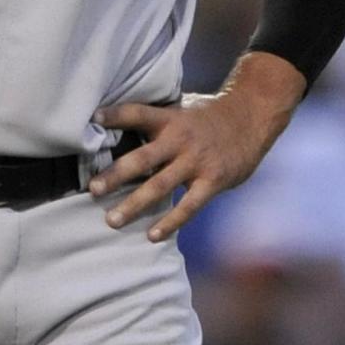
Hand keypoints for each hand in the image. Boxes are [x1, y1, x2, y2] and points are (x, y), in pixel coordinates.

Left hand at [89, 53, 304, 241]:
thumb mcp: (182, 110)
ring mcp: (196, 162)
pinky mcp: (213, 181)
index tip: (93, 119)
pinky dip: (170, 222)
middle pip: (142, 158)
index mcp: (170, 118)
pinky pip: (188, 206)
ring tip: (112, 220)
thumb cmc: (209, 116)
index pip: (138, 113)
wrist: (251, 118)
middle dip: (116, 175)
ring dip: (134, 204)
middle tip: (93, 189)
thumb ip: (158, 122)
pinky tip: (152, 235)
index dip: (116, 115)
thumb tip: (123, 127)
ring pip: (160, 186)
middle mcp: (180, 140)